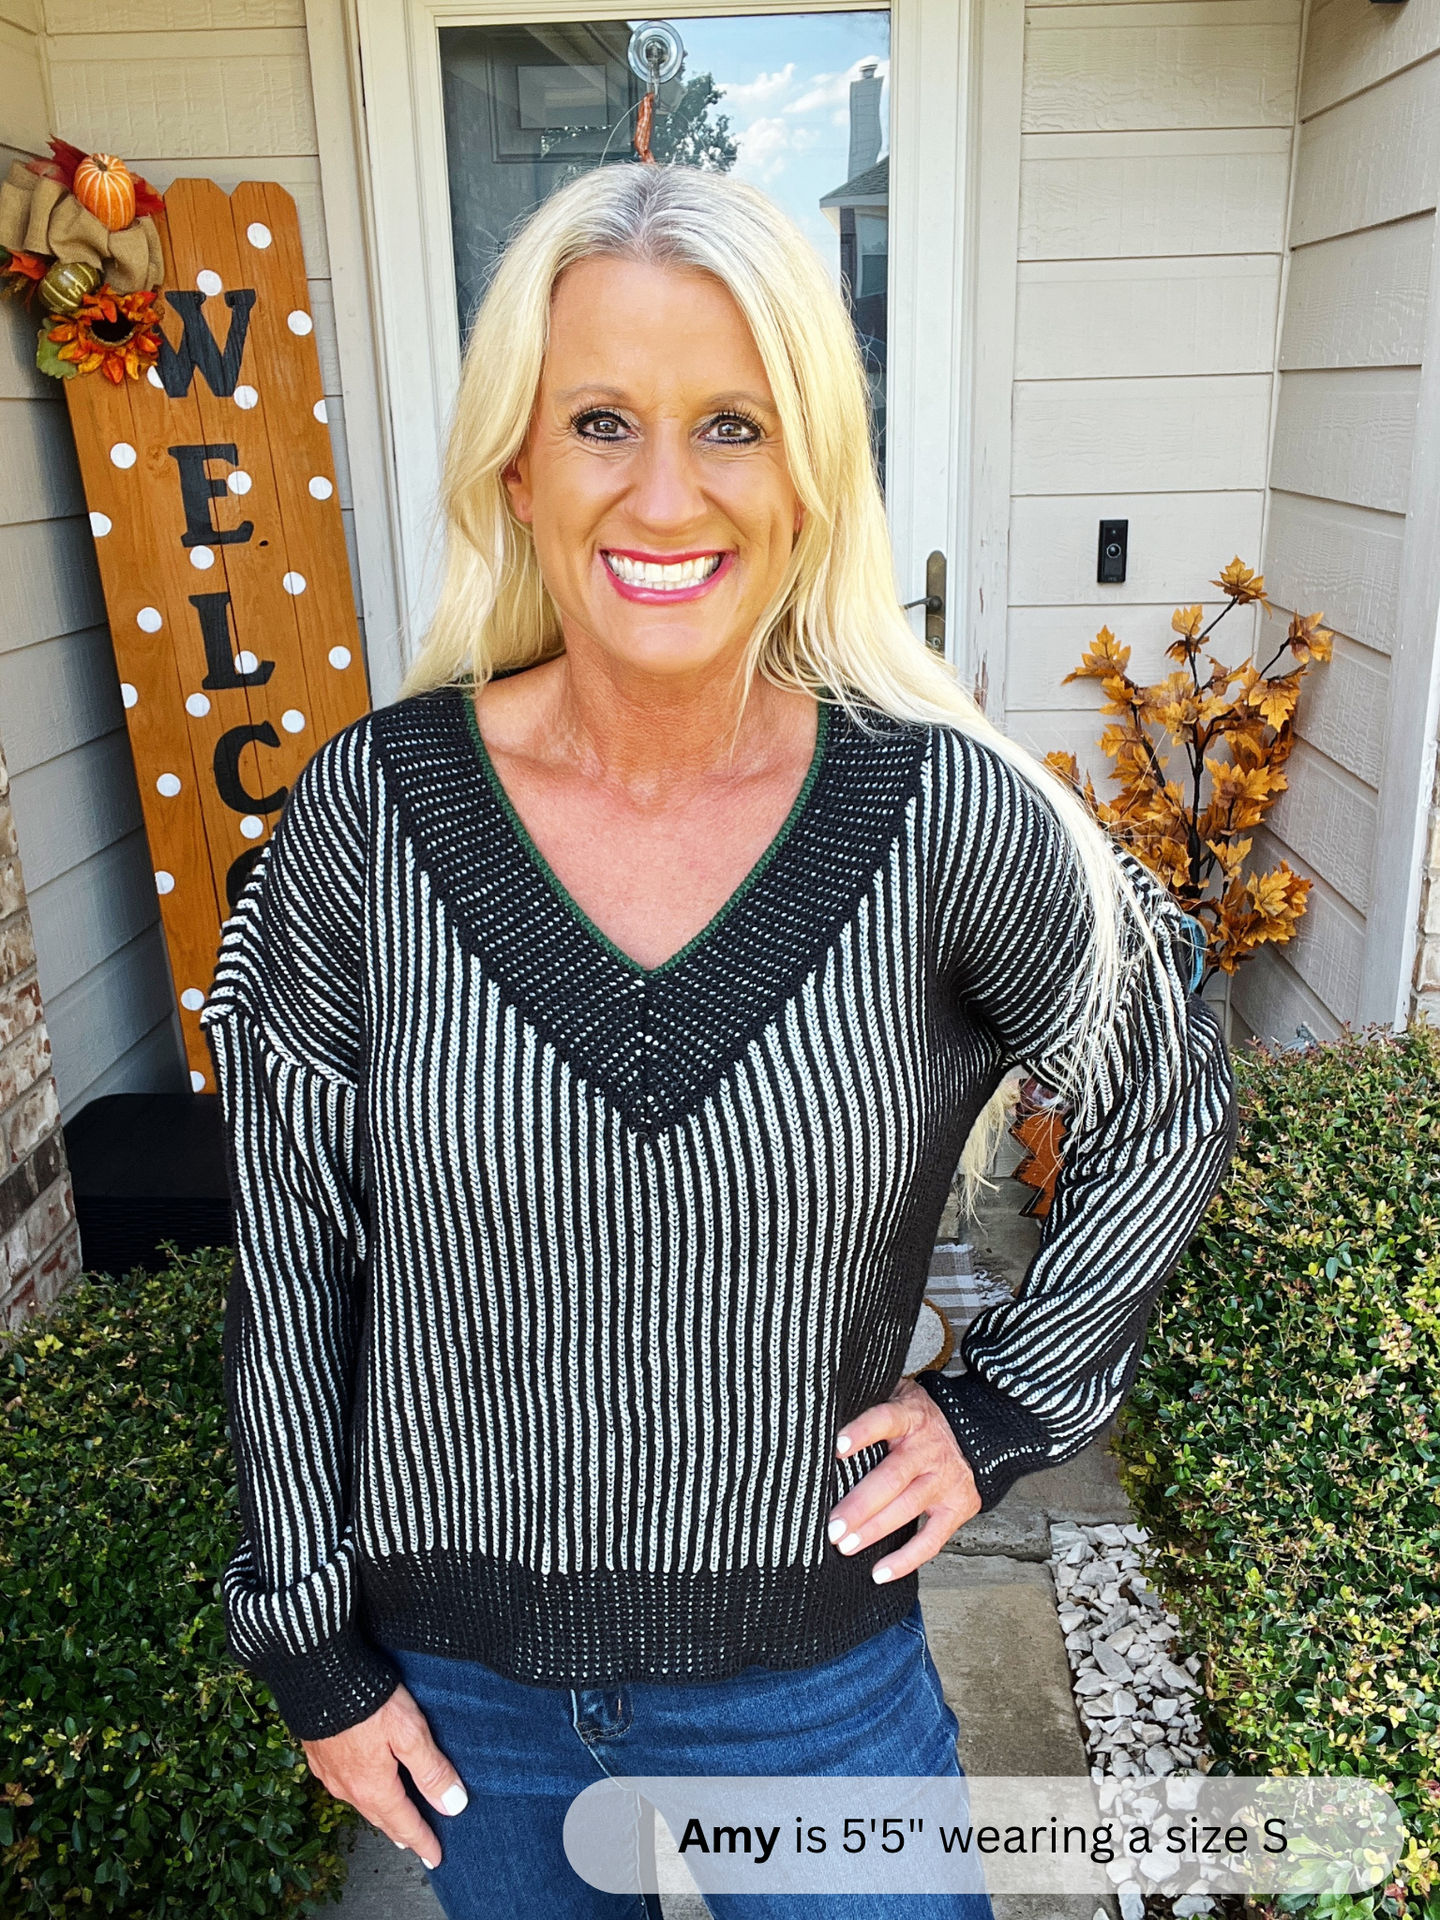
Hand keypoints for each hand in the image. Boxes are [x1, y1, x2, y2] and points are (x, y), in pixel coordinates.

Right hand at [302, 1684, 467, 1870]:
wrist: (317, 1676)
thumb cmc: (367, 1701)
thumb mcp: (410, 1733)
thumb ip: (431, 1770)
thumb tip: (454, 1805)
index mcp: (374, 1787)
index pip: (405, 1823)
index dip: (423, 1841)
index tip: (436, 1857)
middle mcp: (349, 1787)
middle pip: (382, 1817)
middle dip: (402, 1833)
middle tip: (416, 1845)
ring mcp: (330, 1772)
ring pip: (361, 1802)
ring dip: (380, 1814)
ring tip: (392, 1821)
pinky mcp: (319, 1754)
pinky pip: (343, 1785)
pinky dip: (360, 1794)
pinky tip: (360, 1787)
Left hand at [828, 1377, 980, 1580]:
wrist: (975, 1429)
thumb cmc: (918, 1418)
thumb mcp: (898, 1395)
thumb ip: (869, 1401)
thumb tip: (822, 1408)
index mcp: (910, 1417)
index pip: (885, 1419)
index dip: (862, 1432)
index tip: (837, 1447)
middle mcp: (928, 1449)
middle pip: (892, 1478)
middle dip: (860, 1505)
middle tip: (832, 1526)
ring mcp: (945, 1480)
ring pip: (907, 1508)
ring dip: (875, 1530)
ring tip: (845, 1545)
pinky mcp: (957, 1507)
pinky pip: (931, 1539)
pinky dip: (906, 1559)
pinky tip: (879, 1572)